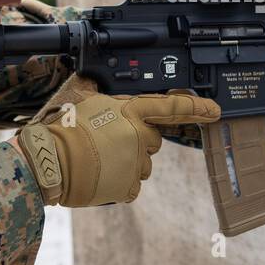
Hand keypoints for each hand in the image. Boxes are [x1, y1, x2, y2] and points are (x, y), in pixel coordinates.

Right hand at [17, 75, 220, 206]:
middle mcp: (139, 136)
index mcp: (132, 112)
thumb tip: (96, 77)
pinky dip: (118, 184)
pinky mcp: (128, 187)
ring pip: (142, 165)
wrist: (49, 162)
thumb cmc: (63, 129)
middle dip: (135, 142)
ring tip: (98, 160)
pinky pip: (131, 186)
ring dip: (126, 163)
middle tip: (107, 143)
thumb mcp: (84, 98)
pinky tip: (99, 176)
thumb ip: (103, 92)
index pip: (172, 107)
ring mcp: (136, 163)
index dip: (197, 108)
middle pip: (152, 141)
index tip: (215, 110)